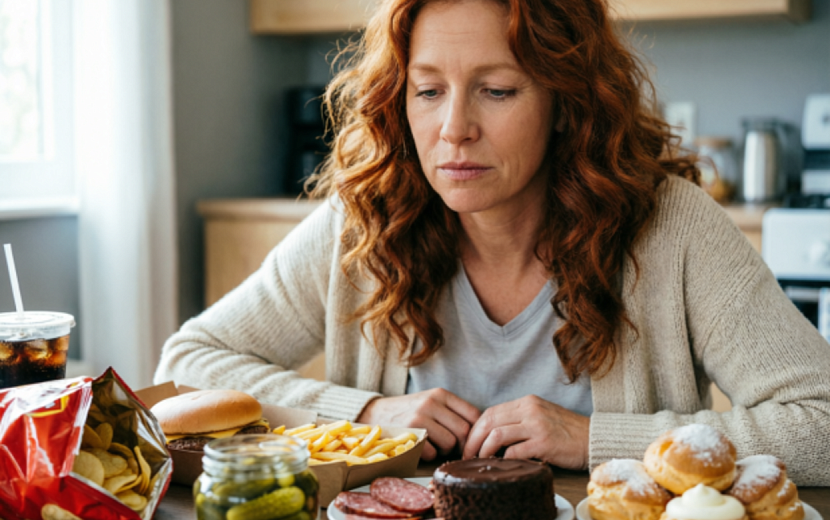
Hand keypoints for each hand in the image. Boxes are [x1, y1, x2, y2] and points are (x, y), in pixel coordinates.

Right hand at [357, 388, 480, 460]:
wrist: (375, 414)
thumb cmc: (410, 412)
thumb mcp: (431, 403)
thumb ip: (453, 412)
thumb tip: (480, 433)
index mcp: (441, 394)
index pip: (473, 414)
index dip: (476, 431)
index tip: (470, 440)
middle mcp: (431, 403)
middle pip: (464, 431)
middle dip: (461, 445)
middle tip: (453, 448)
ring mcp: (420, 417)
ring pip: (450, 443)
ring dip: (445, 450)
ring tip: (434, 444)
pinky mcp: (409, 433)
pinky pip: (433, 452)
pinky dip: (430, 455)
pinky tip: (421, 447)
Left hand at [462, 395, 589, 469]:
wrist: (593, 439)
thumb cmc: (566, 432)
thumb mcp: (541, 416)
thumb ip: (518, 420)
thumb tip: (491, 434)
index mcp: (527, 402)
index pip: (490, 411)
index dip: (475, 428)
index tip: (469, 442)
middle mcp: (530, 409)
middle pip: (489, 421)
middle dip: (473, 439)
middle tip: (467, 454)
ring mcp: (537, 425)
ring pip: (497, 434)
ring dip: (484, 450)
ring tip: (480, 460)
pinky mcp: (544, 442)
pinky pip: (514, 451)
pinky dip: (504, 459)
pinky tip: (501, 465)